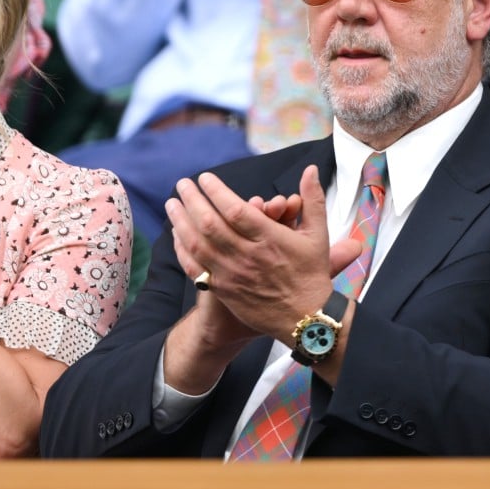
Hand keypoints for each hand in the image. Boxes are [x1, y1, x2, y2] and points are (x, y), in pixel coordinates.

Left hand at [165, 165, 361, 346]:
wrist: (306, 319)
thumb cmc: (311, 273)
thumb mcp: (318, 234)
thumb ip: (313, 198)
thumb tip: (311, 169)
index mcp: (269, 238)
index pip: (235, 209)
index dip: (216, 191)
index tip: (204, 178)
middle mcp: (248, 256)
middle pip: (210, 224)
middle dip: (192, 200)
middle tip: (182, 184)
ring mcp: (233, 274)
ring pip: (198, 245)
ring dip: (180, 222)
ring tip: (171, 204)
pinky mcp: (223, 290)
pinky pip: (196, 268)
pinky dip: (182, 250)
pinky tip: (176, 235)